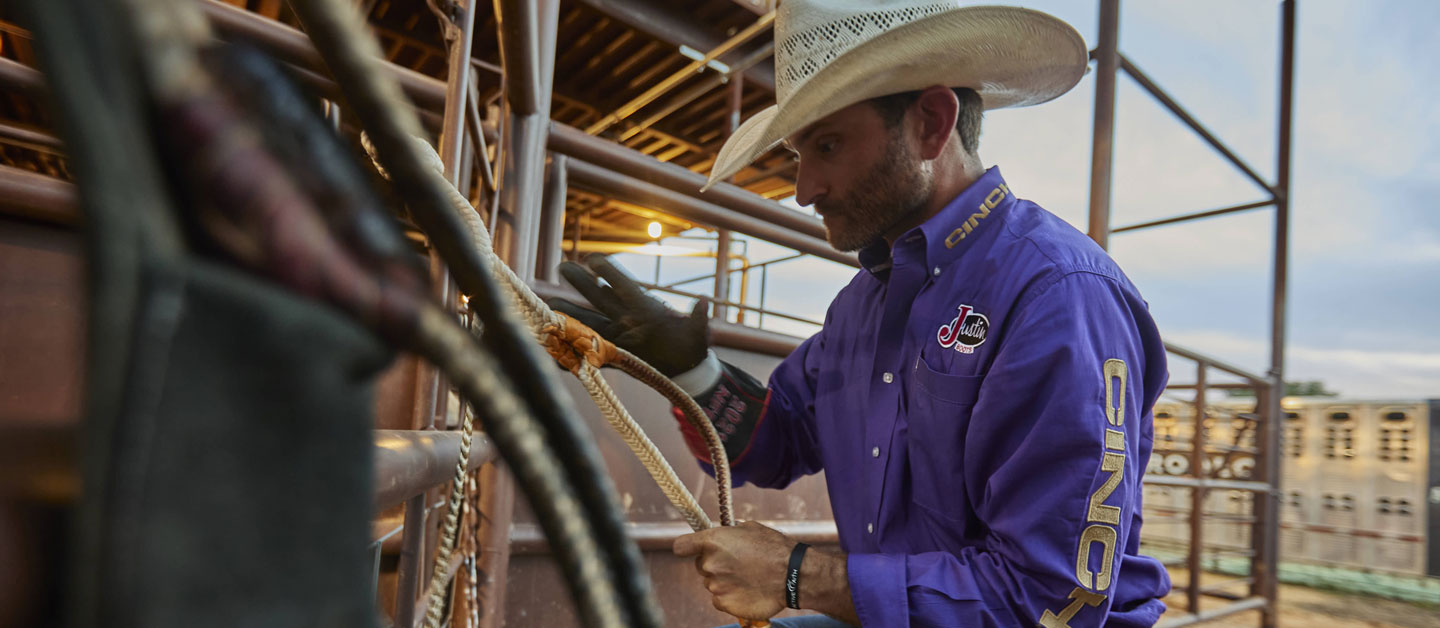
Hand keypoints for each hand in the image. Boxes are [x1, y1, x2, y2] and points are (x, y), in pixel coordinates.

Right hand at [549, 255, 709, 376]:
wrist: (686, 368)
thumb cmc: (693, 347)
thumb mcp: (698, 334)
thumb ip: (698, 319)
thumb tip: (704, 301)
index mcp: (645, 307)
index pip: (624, 284)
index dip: (609, 271)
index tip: (593, 259)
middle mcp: (627, 317)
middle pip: (599, 296)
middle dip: (580, 281)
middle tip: (561, 266)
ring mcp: (618, 335)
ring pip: (588, 321)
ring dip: (569, 313)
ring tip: (548, 305)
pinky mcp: (614, 354)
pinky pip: (590, 351)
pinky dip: (572, 352)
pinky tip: (555, 350)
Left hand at [673, 521, 791, 620]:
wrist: (792, 574)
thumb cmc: (774, 547)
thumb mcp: (750, 528)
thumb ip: (729, 533)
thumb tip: (724, 534)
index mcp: (713, 541)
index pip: (681, 546)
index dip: (687, 547)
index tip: (692, 549)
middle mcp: (709, 564)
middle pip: (701, 565)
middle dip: (715, 564)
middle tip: (737, 564)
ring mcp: (715, 586)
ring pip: (712, 583)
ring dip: (724, 581)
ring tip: (748, 577)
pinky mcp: (724, 604)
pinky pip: (720, 599)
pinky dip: (731, 596)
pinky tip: (748, 590)